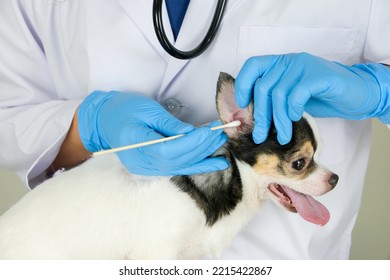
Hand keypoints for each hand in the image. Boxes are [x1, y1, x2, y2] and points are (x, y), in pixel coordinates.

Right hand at [77, 91, 228, 174]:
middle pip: (178, 159)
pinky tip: (216, 164)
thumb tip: (191, 132)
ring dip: (203, 156)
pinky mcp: (154, 168)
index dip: (192, 142)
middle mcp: (142, 162)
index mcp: (136, 145)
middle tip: (220, 132)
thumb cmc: (123, 110)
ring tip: (221, 143)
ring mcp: (147, 168)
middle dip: (202, 147)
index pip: (169, 149)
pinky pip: (179, 168)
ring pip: (181, 166)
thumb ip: (169, 124)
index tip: (210, 131)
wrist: (106, 121)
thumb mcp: (146, 109)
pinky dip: (198, 165)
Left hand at [235, 52, 389, 144]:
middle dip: (260, 115)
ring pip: (279, 94)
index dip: (243, 85)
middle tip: (260, 135)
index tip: (242, 105)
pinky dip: (293, 109)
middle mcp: (290, 61)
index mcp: (280, 64)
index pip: (252, 66)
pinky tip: (296, 118)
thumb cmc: (321, 97)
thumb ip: (273, 100)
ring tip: (282, 136)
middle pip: (263, 86)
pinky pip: (297, 94)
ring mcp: (304, 66)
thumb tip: (250, 117)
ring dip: (278, 120)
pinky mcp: (320, 76)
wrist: (356, 94)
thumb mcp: (291, 97)